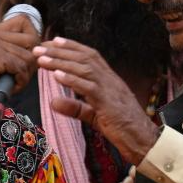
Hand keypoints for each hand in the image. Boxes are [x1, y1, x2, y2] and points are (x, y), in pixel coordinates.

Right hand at [0, 14, 38, 119]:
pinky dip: (20, 81)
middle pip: (31, 39)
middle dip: (31, 60)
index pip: (24, 20)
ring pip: (28, 56)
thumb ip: (27, 48)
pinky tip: (11, 86)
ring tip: (12, 80)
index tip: (25, 54)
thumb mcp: (9, 59)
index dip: (32, 37)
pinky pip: (21, 67)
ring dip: (25, 74)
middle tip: (19, 73)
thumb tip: (52, 45)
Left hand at [34, 38, 158, 164]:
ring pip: (84, 69)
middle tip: (38, 48)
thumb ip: (74, 107)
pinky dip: (72, 80)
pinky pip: (89, 88)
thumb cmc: (122, 128)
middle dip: (60, 51)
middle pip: (84, 58)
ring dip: (61, 62)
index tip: (52, 41)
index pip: (90, 56)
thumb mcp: (93, 116)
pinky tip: (57, 76)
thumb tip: (53, 102)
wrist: (144, 141)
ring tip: (41, 59)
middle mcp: (110, 80)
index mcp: (109, 80)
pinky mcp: (109, 104)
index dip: (72, 46)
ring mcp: (111, 90)